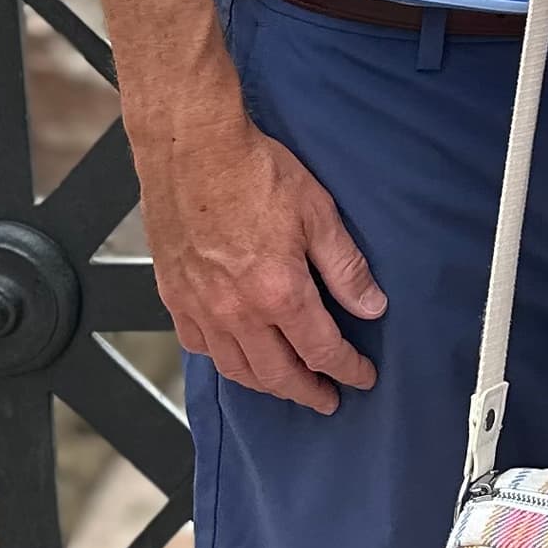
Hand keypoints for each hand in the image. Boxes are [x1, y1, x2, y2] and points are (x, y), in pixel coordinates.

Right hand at [137, 92, 383, 411]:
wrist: (192, 148)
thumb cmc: (253, 171)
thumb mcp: (318, 214)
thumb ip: (346, 267)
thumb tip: (372, 305)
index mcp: (279, 293)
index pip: (322, 350)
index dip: (347, 369)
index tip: (362, 377)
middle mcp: (237, 312)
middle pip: (278, 374)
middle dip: (308, 391)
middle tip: (327, 398)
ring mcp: (201, 308)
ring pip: (236, 370)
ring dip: (267, 385)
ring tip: (287, 385)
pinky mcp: (175, 296)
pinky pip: (200, 347)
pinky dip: (224, 362)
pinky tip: (237, 356)